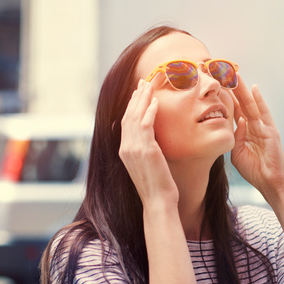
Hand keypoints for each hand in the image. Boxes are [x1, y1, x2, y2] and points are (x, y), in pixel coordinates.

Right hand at [119, 80, 178, 207]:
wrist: (158, 201)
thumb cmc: (158, 185)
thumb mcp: (149, 164)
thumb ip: (147, 149)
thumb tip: (153, 138)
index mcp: (124, 150)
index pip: (126, 121)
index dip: (132, 105)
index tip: (139, 92)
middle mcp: (125, 148)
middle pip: (128, 115)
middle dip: (136, 97)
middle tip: (143, 82)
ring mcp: (133, 149)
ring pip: (135, 117)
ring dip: (142, 99)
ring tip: (149, 86)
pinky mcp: (145, 150)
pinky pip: (145, 125)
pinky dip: (149, 111)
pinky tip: (155, 102)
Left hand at [231, 78, 283, 201]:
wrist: (269, 182)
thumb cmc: (254, 170)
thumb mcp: (237, 153)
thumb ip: (236, 137)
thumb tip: (237, 123)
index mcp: (245, 132)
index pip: (234, 111)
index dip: (226, 99)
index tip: (216, 87)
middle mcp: (254, 126)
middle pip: (242, 103)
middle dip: (233, 89)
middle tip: (223, 74)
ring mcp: (263, 127)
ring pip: (250, 104)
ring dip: (243, 90)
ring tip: (235, 75)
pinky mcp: (270, 131)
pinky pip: (263, 113)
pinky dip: (259, 100)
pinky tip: (253, 88)